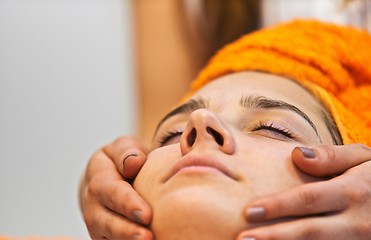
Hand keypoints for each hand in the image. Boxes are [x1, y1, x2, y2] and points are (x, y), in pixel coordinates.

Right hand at [79, 136, 152, 239]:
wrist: (107, 180)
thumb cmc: (122, 161)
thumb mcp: (123, 147)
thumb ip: (127, 152)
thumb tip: (134, 163)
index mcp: (98, 179)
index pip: (112, 192)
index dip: (128, 204)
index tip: (146, 214)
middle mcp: (93, 205)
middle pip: (106, 221)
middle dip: (126, 231)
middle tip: (147, 237)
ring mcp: (97, 225)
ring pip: (107, 237)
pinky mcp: (104, 238)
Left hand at [237, 144, 370, 239]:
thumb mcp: (363, 159)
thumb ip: (331, 156)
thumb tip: (296, 154)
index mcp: (353, 193)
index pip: (308, 199)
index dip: (278, 206)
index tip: (249, 211)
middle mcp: (356, 222)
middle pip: (309, 232)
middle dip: (273, 237)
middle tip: (242, 238)